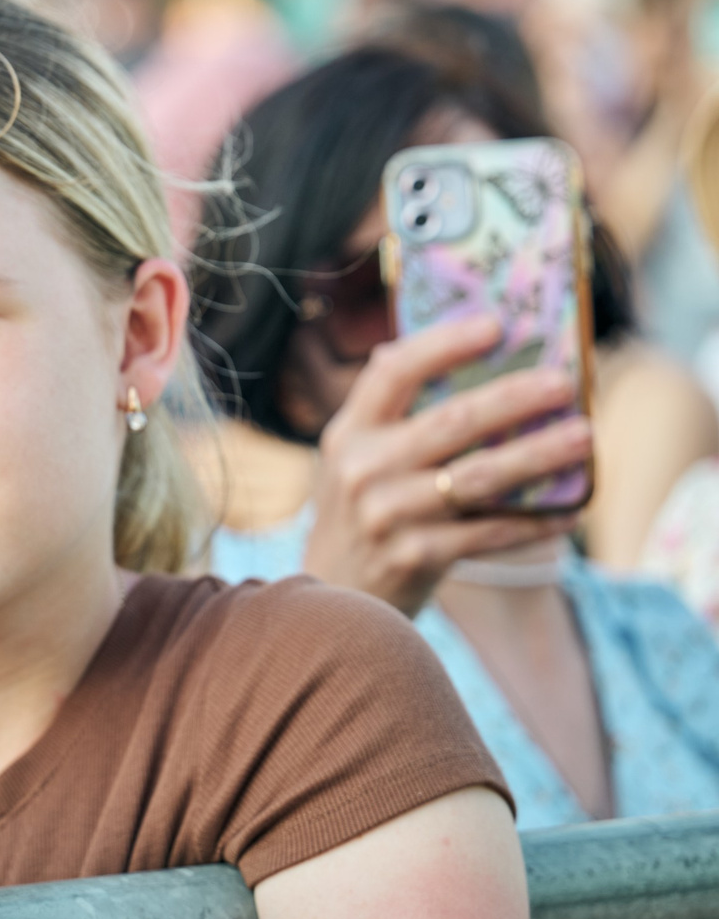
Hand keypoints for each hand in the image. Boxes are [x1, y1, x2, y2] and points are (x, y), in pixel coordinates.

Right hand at [308, 316, 590, 614]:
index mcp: (349, 431)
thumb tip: (435, 353)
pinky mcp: (416, 555)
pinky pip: (490, 532)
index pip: (393, 372)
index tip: (495, 325)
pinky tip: (570, 509)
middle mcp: (363, 467)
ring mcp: (388, 513)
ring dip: (538, 455)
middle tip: (562, 382)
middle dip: (513, 398)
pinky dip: (535, 521)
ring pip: (479, 477)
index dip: (443, 345)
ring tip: (583, 436)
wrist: (335, 593)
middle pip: (450, 422)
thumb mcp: (355, 456)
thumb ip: (389, 412)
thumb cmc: (361, 509)